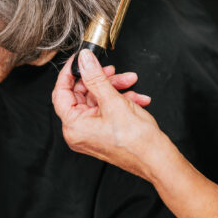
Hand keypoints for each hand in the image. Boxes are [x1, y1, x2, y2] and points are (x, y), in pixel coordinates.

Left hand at [52, 50, 167, 180]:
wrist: (156, 158)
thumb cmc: (136, 141)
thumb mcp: (114, 102)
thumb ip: (96, 78)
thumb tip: (84, 60)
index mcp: (74, 126)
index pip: (62, 93)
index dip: (70, 73)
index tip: (80, 59)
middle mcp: (79, 131)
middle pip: (84, 94)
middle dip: (103, 80)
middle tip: (114, 71)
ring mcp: (92, 132)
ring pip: (99, 99)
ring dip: (116, 88)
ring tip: (131, 83)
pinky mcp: (104, 132)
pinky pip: (108, 109)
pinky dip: (122, 100)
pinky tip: (137, 99)